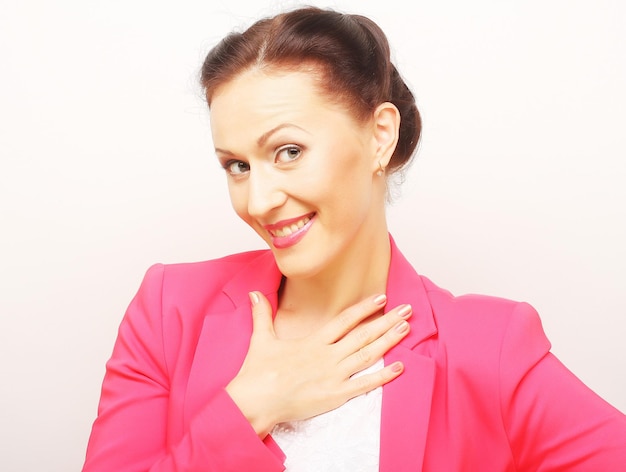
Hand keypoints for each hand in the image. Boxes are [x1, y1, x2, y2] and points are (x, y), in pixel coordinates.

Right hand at [225, 291, 411, 436]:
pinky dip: (383, 375)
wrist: (256, 400)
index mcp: (313, 341)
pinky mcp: (335, 395)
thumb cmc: (258, 372)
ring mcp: (333, 375)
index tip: (381, 297)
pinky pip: (364, 384)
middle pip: (363, 334)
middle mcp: (327, 355)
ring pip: (367, 355)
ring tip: (406, 328)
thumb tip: (254, 293)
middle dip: (386, 320)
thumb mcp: (262, 339)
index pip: (345, 320)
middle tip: (407, 310)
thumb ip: (262, 314)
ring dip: (388, 341)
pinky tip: (399, 367)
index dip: (364, 308)